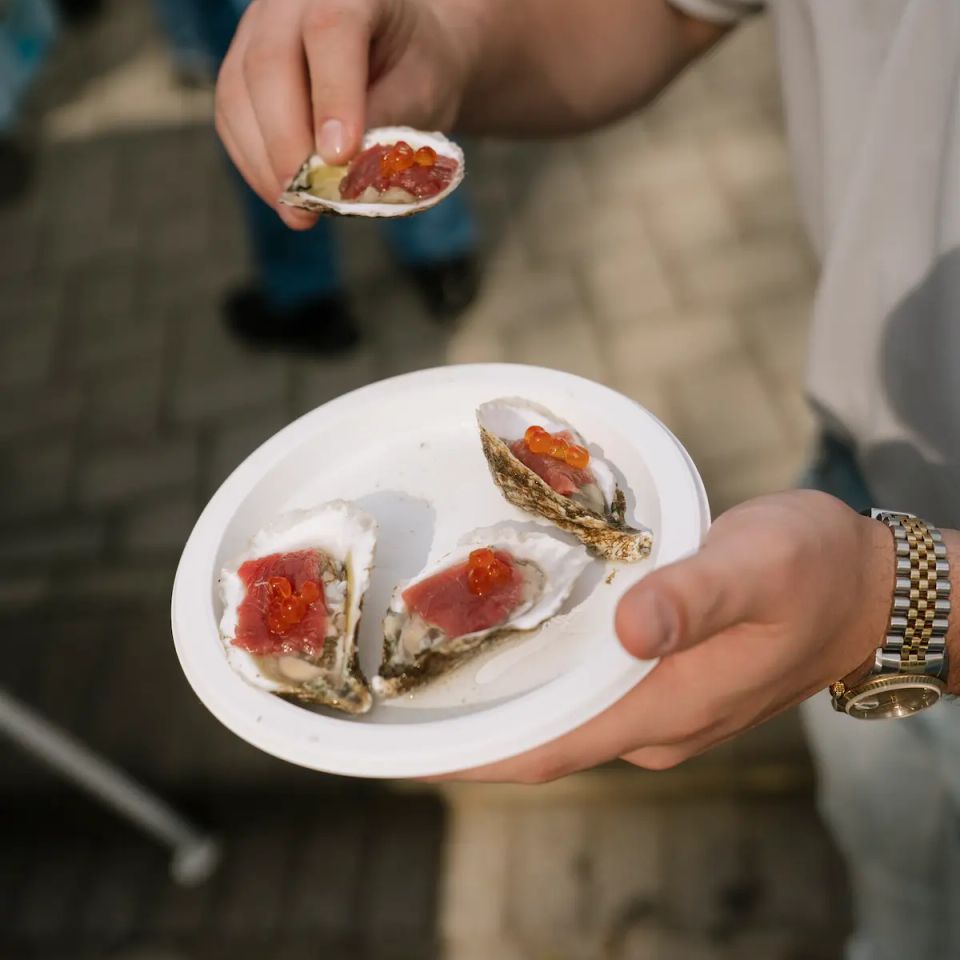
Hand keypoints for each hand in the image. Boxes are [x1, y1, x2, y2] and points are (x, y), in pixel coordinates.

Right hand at [214, 0, 479, 227]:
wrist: (400, 55)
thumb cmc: (417, 70)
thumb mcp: (424, 91)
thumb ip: (388, 121)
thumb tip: (343, 173)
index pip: (330, 31)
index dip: (332, 96)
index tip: (340, 158)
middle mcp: (289, 2)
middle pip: (269, 64)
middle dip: (288, 143)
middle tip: (311, 203)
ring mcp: (255, 34)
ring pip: (238, 96)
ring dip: (266, 165)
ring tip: (300, 212)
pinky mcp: (238, 74)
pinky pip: (232, 122)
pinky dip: (255, 167)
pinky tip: (286, 197)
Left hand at [444, 490, 893, 781]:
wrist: (866, 589)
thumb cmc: (814, 570)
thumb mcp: (758, 565)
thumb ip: (694, 597)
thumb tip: (633, 630)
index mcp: (668, 706)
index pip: (549, 749)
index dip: (475, 756)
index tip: (408, 749)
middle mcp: (658, 724)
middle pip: (544, 741)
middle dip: (474, 730)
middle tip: (402, 696)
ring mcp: (664, 710)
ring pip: (565, 719)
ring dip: (506, 705)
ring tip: (439, 671)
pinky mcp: (668, 686)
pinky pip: (589, 696)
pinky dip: (545, 682)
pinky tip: (516, 646)